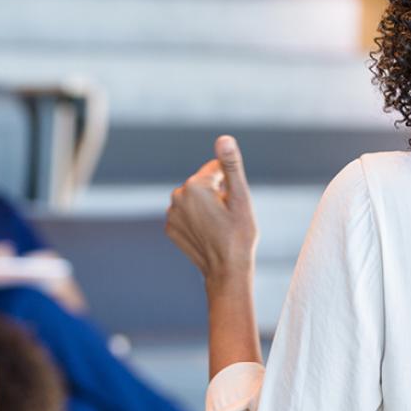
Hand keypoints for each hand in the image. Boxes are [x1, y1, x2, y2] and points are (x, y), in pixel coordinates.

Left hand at [165, 135, 257, 283]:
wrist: (226, 271)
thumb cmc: (238, 235)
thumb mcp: (240, 198)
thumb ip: (230, 166)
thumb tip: (224, 139)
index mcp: (195, 185)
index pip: (217, 169)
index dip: (230, 185)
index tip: (232, 205)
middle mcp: (177, 196)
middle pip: (204, 183)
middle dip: (217, 195)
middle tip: (226, 218)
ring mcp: (171, 214)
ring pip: (195, 199)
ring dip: (207, 207)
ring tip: (217, 227)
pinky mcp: (170, 228)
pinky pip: (187, 215)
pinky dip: (197, 220)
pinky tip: (206, 234)